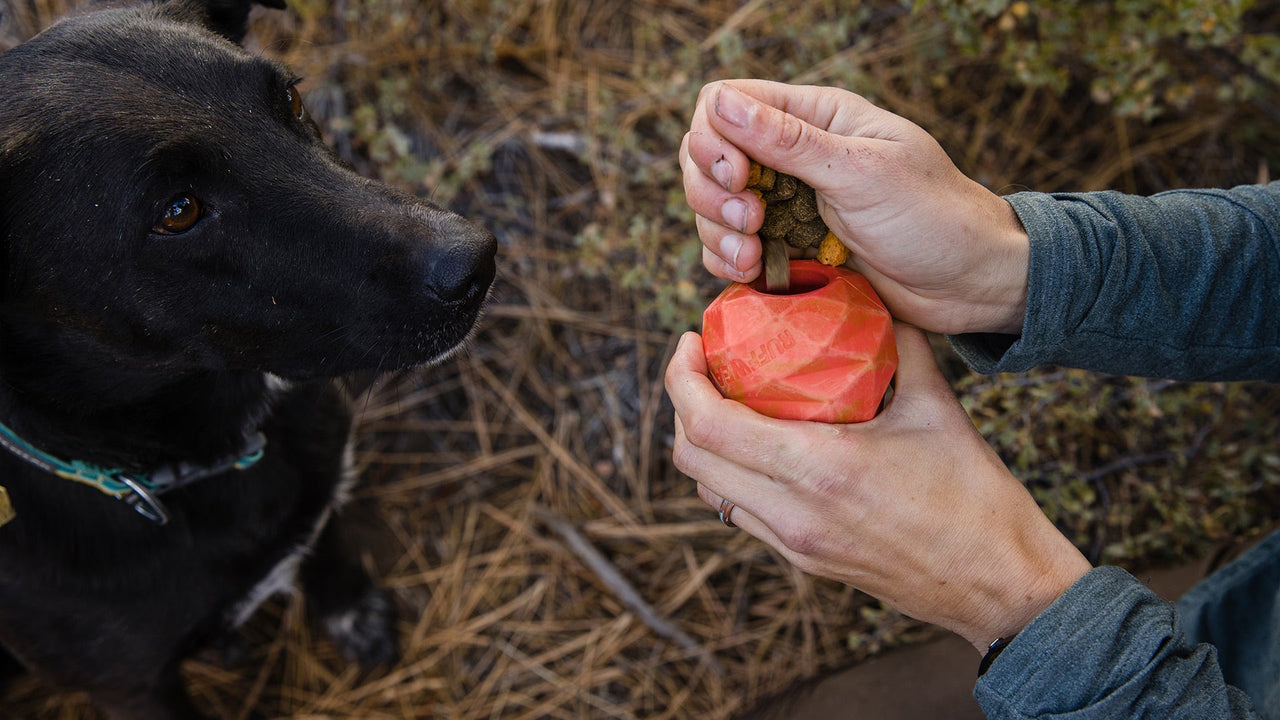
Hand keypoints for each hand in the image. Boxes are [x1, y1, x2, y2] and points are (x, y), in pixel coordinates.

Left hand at [664, 323, 1090, 651]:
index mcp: (818, 468)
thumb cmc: (976, 497)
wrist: (999, 583)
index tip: (689, 344)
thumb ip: (903, 345)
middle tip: (700, 365)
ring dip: (701, 442)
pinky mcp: (803, 560)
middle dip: (680, 404)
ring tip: (722, 400)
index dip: (681, 379)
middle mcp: (792, 512)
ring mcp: (794, 542)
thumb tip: (878, 295)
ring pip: (708, 490)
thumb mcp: (937, 407)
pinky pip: (740, 513)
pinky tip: (755, 443)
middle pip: (691, 457)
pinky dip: (729, 473)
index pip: (709, 423)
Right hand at [681, 80, 1030, 335]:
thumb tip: (722, 102)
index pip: (727, 102)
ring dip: (717, 231)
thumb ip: (788, 142)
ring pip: (713, 205)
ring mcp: (787, 204)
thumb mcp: (861, 172)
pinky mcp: (787, 247)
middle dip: (711, 190)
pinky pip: (729, 248)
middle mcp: (794, 155)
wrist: (969, 283)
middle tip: (749, 219)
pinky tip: (751, 272)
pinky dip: (726, 260)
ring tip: (753, 256)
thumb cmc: (932, 217)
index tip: (738, 176)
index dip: (714, 137)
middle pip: (707, 155)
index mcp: (816, 118)